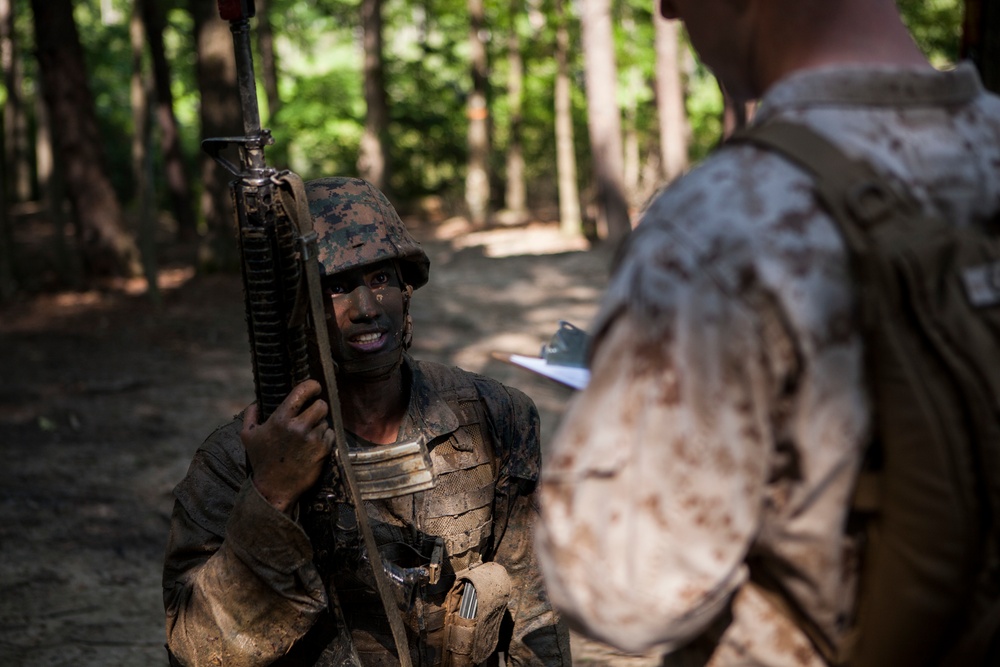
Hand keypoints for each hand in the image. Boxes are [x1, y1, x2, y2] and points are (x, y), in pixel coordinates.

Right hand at [241, 380, 331, 513]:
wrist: (274, 489)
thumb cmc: (261, 461)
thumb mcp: (248, 436)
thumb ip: (251, 415)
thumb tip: (256, 403)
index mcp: (281, 419)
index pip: (303, 391)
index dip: (312, 385)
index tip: (314, 387)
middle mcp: (298, 426)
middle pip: (321, 405)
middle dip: (318, 407)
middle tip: (312, 413)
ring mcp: (312, 439)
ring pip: (326, 420)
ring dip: (319, 424)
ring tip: (308, 434)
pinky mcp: (323, 450)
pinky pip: (330, 434)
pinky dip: (325, 437)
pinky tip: (313, 445)